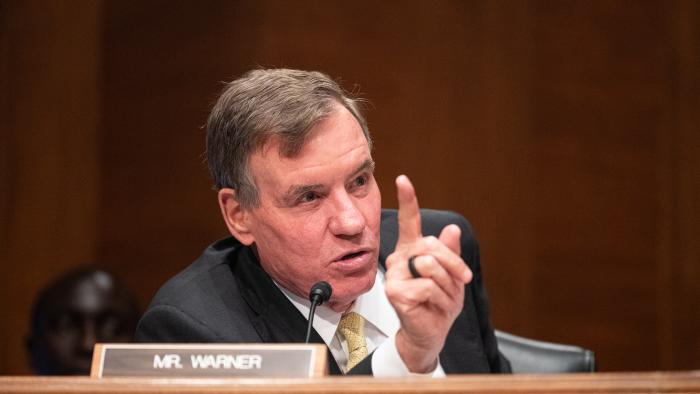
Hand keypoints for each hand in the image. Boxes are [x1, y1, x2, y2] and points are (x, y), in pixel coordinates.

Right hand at [384, 175, 472, 372]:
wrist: (430, 333)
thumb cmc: (438, 303)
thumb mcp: (452, 276)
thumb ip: (450, 253)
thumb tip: (452, 229)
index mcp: (412, 250)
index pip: (410, 221)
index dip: (408, 199)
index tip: (403, 179)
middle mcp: (399, 258)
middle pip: (432, 246)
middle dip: (454, 264)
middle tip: (462, 281)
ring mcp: (394, 275)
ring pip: (431, 265)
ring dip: (447, 286)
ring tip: (442, 299)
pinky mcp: (394, 291)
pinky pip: (428, 286)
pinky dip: (439, 299)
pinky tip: (432, 307)